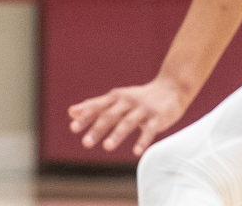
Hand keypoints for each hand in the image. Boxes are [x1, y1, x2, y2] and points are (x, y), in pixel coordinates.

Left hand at [68, 78, 188, 155]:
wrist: (171, 88)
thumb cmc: (139, 98)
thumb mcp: (115, 99)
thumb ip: (94, 106)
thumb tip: (70, 113)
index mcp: (115, 97)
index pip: (97, 107)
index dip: (85, 117)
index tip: (72, 128)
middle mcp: (126, 101)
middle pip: (109, 116)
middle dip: (97, 129)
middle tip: (85, 143)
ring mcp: (142, 109)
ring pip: (127, 123)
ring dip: (116, 135)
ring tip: (106, 147)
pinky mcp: (157, 118)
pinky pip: (149, 130)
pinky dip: (142, 141)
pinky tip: (135, 152)